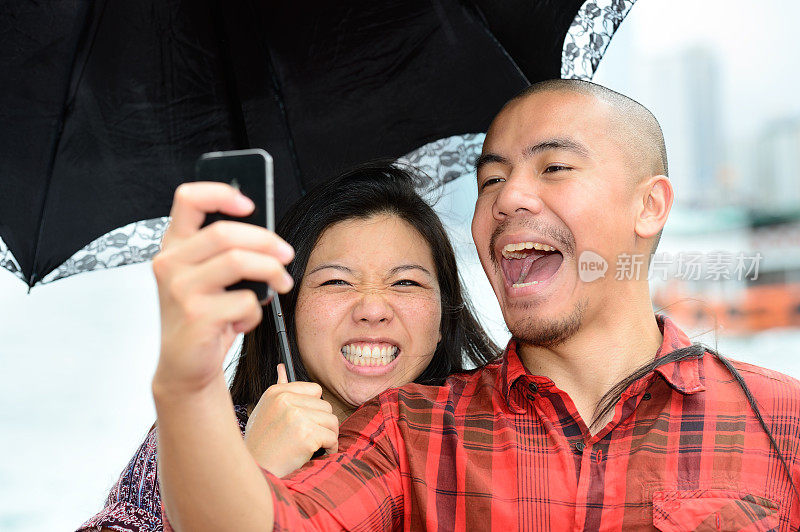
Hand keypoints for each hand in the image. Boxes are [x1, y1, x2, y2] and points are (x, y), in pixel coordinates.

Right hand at [152, 182, 294, 394]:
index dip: (222, 193)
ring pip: (239, 261)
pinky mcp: (196, 316)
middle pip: (225, 232)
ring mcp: (180, 290)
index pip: (188, 199)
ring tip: (281, 284)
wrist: (186, 365)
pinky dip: (256, 311)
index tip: (251, 205)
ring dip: (271, 272)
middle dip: (267, 241)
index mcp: (174, 246)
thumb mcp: (209, 277)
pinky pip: (245, 301)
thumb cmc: (204, 316)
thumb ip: (226, 252)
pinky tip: (244, 321)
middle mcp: (170, 263)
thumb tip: (268, 237)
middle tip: (287, 255)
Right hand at [244, 364, 339, 476]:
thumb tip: (282, 366)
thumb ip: (279, 389)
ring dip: (328, 436)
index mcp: (277, 392)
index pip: (315, 389)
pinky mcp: (306, 434)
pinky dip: (330, 448)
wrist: (258, 471)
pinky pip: (332, 438)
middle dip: (322, 424)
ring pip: (332, 420)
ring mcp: (296, 416)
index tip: (306, 422)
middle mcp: (286, 400)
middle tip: (310, 438)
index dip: (314, 409)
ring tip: (314, 445)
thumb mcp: (265, 410)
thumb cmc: (261, 443)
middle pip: (326, 406)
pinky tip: (318, 454)